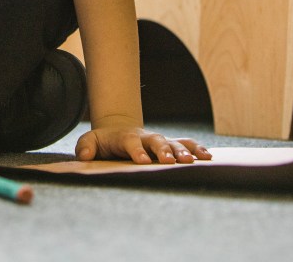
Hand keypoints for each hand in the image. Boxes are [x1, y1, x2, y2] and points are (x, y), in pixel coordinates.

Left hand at [75, 117, 211, 164]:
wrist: (118, 131)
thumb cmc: (103, 142)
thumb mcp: (90, 141)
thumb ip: (85, 146)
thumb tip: (84, 155)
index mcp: (125, 137)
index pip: (130, 143)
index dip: (136, 151)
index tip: (143, 162)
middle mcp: (145, 137)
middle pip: (156, 141)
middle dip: (163, 150)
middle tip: (170, 162)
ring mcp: (159, 140)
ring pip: (173, 142)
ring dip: (183, 151)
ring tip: (193, 161)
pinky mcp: (169, 145)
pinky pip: (185, 144)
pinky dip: (196, 148)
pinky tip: (208, 157)